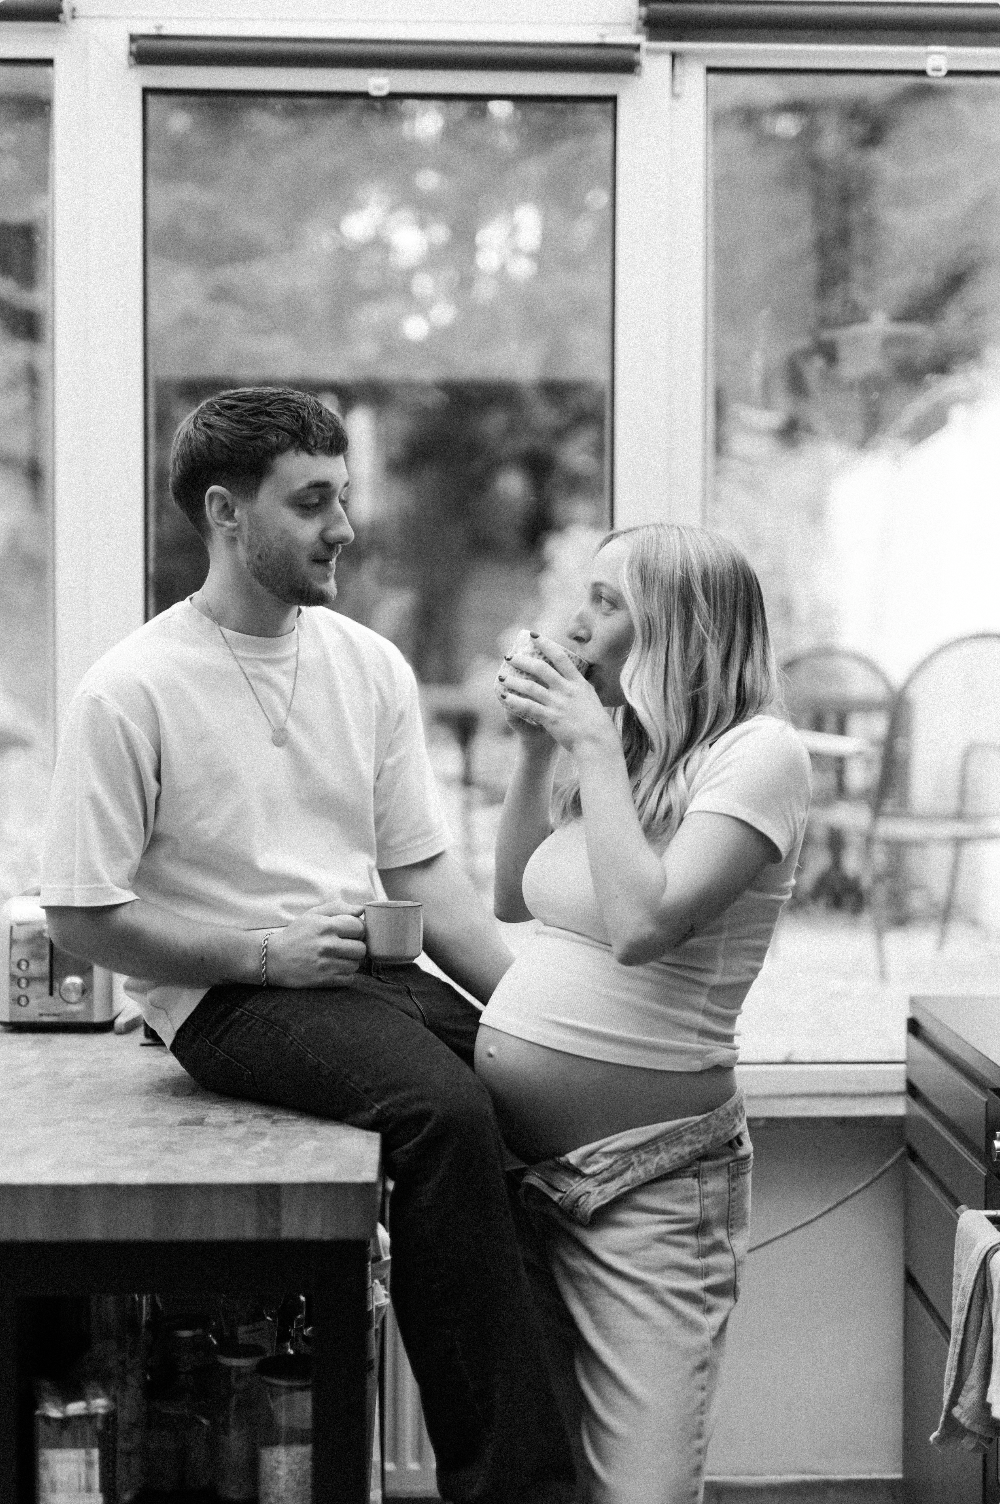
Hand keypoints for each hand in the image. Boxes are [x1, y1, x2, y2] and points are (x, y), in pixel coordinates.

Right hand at [265, 902, 366, 987]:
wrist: (273, 959)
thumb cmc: (296, 934)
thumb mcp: (313, 914)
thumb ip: (338, 908)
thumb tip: (361, 909)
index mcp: (325, 926)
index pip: (359, 927)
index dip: (357, 929)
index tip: (349, 932)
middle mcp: (327, 945)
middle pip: (361, 948)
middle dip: (356, 946)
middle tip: (345, 946)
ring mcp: (326, 964)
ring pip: (356, 964)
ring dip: (351, 961)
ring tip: (339, 957)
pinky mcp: (324, 980)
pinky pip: (349, 979)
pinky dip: (345, 974)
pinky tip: (335, 968)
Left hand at [498, 635, 616, 756]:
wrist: (597, 743)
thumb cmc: (597, 723)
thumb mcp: (592, 699)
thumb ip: (583, 687)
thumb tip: (580, 676)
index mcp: (579, 683)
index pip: (560, 657)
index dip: (546, 644)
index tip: (534, 636)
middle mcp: (567, 690)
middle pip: (541, 669)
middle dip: (523, 660)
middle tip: (510, 657)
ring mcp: (558, 704)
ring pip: (531, 687)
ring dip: (514, 681)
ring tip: (502, 677)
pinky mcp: (550, 718)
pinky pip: (528, 707)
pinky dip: (515, 701)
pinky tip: (505, 697)